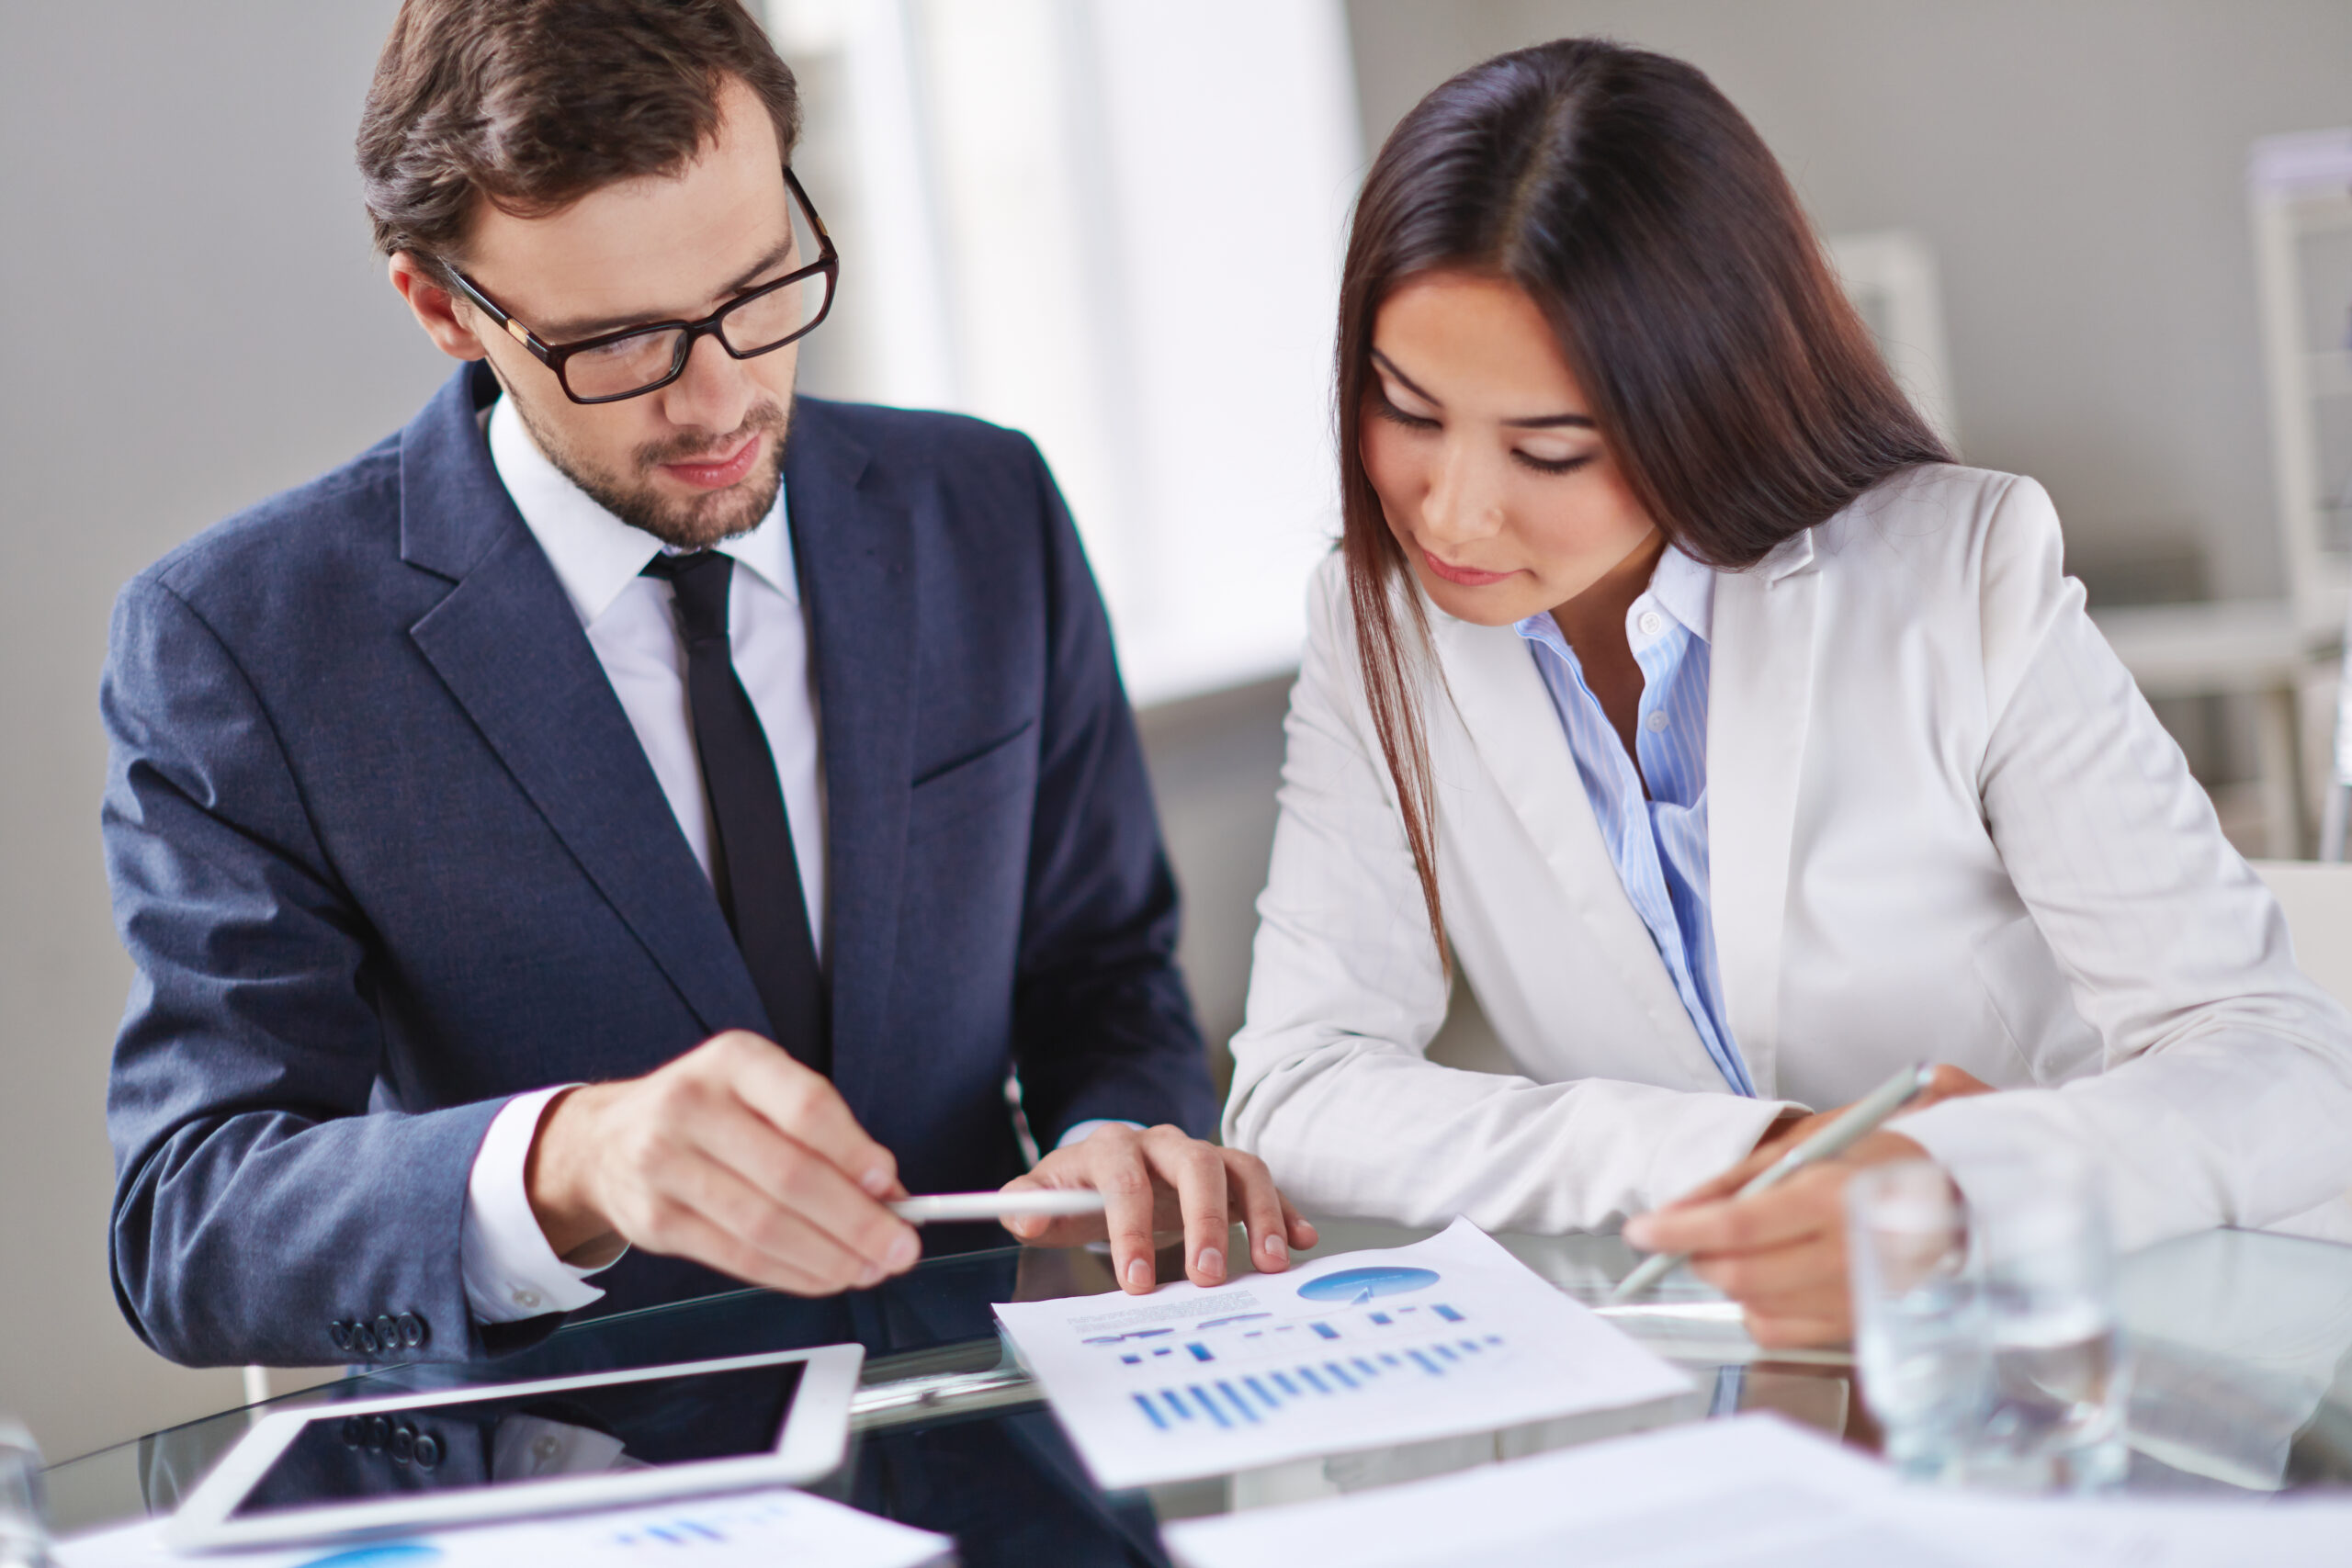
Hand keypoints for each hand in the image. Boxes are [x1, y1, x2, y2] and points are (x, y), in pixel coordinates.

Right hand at [525, 1031, 920, 1296]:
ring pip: (766, 1225)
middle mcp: (692, 1107)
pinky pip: (738, 1258)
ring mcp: (665, 1165)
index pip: (806, 1106)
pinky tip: (825, 1276)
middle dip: (857, 1221)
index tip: (891, 1185)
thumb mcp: (762, 1090)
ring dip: (831, 1257)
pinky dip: (793, 1273)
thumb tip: (888, 1190)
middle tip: (898, 1247)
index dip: (854, 1152)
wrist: (607, 1140)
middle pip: (791, 1176)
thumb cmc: (706, 1111)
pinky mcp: (655, 1221)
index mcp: (734, 1061)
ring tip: (869, 1268)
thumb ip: (825, 1132)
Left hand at [997, 1124, 1318, 1293]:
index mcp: (1111, 1146)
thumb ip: (1024, 1206)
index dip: (1131, 1229)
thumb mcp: (1039, 1197)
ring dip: (1259, 1212)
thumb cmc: (1073, 1192)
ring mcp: (1199, 1154)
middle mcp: (1162, 1143)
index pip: (1125, 1178)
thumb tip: (1028, 1215)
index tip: (1137, 1282)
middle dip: (1204, 1220)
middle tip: (1209, 1275)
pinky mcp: (1227, 1174)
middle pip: (1195, 1163)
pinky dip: (1284, 1210)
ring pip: (1238, 1166)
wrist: (1102, 1173)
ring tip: (1270, 1262)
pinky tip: (1298, 1241)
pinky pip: (1261, 1183)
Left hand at [1618, 1065, 1994, 1346]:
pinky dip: (1759, 1308)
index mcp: (1833, 1198)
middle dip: (1698, 1256)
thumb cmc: (1884, 1159)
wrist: (1968, 1197)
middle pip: (1739, 1275)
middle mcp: (1847, 1254)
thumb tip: (1675, 1209)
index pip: (1735, 1226)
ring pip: (1756, 1309)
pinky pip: (1783, 1333)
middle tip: (1690, 1233)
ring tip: (1743, 1248)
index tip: (1640, 1231)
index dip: (1677, 1231)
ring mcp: (1857, 1297)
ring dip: (1730, 1280)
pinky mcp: (1861, 1325)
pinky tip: (1772, 1277)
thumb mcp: (1810, 1144)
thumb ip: (1737, 1178)